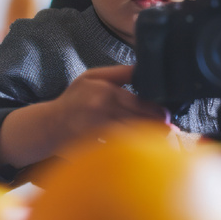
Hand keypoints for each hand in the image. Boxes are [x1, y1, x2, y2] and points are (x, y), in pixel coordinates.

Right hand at [0, 65, 168, 170]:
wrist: (49, 124)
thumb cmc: (74, 98)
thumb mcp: (92, 76)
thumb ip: (120, 73)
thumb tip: (145, 68)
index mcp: (105, 90)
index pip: (139, 101)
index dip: (156, 109)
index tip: (168, 114)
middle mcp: (101, 108)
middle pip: (138, 119)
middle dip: (158, 125)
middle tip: (171, 128)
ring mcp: (96, 128)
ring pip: (131, 135)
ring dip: (149, 139)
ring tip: (163, 139)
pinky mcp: (93, 145)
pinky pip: (118, 148)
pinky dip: (132, 149)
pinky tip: (144, 151)